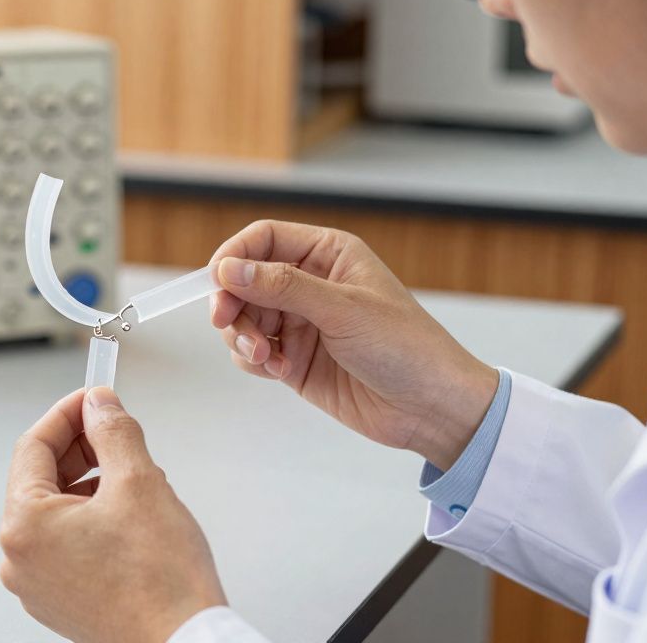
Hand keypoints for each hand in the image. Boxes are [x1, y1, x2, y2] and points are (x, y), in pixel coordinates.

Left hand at [0, 387, 225, 642]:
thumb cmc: (162, 581)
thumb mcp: (140, 481)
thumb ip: (113, 431)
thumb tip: (101, 405)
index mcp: (24, 526)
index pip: (34, 446)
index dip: (68, 413)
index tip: (95, 397)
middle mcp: (19, 558)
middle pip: (41, 478)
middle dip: (82, 449)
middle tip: (117, 429)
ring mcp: (37, 583)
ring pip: (56, 510)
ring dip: (90, 483)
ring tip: (135, 480)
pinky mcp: (60, 599)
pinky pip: (66, 542)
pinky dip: (92, 517)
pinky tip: (129, 515)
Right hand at [210, 220, 498, 469]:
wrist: (430, 408)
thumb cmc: (407, 348)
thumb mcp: (343, 309)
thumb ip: (283, 287)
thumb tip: (230, 269)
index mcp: (328, 254)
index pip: (265, 239)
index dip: (234, 256)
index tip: (216, 281)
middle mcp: (311, 284)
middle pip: (245, 280)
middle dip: (232, 303)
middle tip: (227, 324)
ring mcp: (301, 323)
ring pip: (244, 318)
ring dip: (243, 336)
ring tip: (265, 357)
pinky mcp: (295, 359)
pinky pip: (253, 352)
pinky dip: (254, 360)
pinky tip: (279, 370)